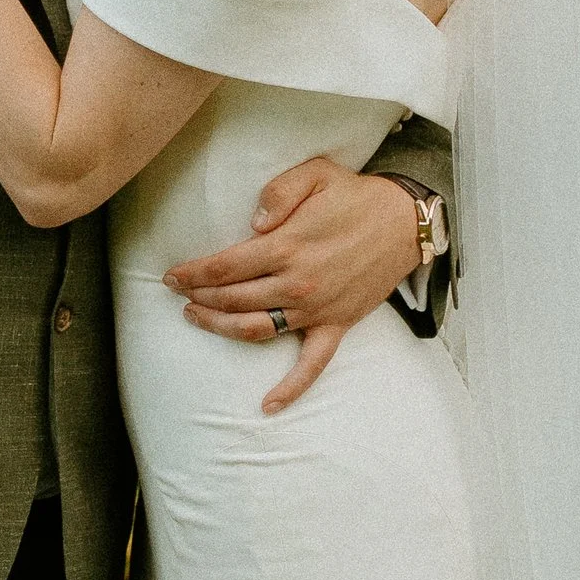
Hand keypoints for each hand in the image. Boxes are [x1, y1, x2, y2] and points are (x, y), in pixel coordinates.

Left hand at [165, 159, 425, 414]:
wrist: (405, 222)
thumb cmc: (356, 195)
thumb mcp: (316, 174)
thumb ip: (278, 193)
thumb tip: (251, 223)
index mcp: (288, 245)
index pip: (225, 266)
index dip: (194, 273)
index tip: (173, 275)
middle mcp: (298, 283)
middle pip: (233, 299)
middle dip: (200, 298)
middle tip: (180, 294)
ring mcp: (316, 309)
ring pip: (257, 329)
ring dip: (222, 329)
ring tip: (197, 319)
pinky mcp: (336, 325)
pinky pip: (312, 365)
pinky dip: (290, 388)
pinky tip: (267, 405)